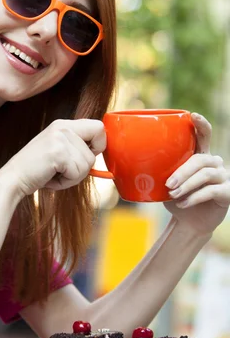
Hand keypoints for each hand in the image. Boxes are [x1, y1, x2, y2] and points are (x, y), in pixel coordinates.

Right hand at [1, 119, 105, 196]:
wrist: (13, 178)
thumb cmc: (37, 170)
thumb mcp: (59, 151)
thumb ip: (76, 146)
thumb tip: (100, 151)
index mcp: (63, 125)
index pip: (99, 126)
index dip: (99, 144)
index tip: (87, 156)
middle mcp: (63, 127)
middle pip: (96, 149)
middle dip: (84, 167)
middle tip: (65, 170)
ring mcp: (60, 139)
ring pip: (88, 164)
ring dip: (73, 177)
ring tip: (54, 174)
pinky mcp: (57, 153)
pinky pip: (77, 173)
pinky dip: (66, 182)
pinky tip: (51, 178)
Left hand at [164, 113, 229, 235]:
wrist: (189, 221)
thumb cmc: (175, 197)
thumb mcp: (163, 181)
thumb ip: (154, 169)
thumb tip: (119, 162)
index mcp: (200, 155)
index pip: (204, 134)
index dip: (200, 124)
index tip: (192, 116)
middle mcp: (214, 163)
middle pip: (200, 159)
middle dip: (182, 171)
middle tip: (167, 184)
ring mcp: (223, 177)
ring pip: (205, 174)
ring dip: (187, 184)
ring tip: (173, 194)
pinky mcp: (228, 192)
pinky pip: (211, 191)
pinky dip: (194, 197)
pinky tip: (182, 203)